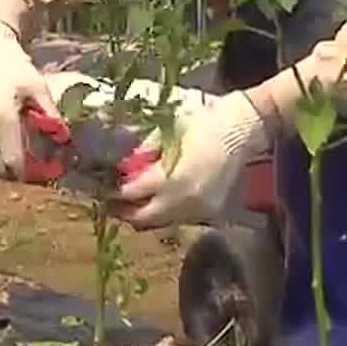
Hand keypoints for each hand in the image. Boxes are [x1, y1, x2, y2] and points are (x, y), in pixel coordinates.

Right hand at [0, 20, 56, 178]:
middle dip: (5, 173)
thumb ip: (50, 115)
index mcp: (1, 116)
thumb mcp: (37, 86)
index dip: (22, 172)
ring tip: (0, 157)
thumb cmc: (13, 65)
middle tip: (16, 169)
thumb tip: (64, 140)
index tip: (31, 173)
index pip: (11, 159)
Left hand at [114, 92, 268, 228]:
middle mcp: (184, 200)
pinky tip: (160, 199)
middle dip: (126, 211)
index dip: (115, 192)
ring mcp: (200, 209)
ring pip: (163, 222)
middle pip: (144, 218)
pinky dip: (167, 212)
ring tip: (134, 202)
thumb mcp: (167, 131)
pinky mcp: (212, 211)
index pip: (132, 194)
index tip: (103, 188)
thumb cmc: (203, 122)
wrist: (243, 128)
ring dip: (146, 214)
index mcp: (171, 178)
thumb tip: (124, 167)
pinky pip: (181, 218)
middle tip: (112, 202)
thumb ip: (144, 153)